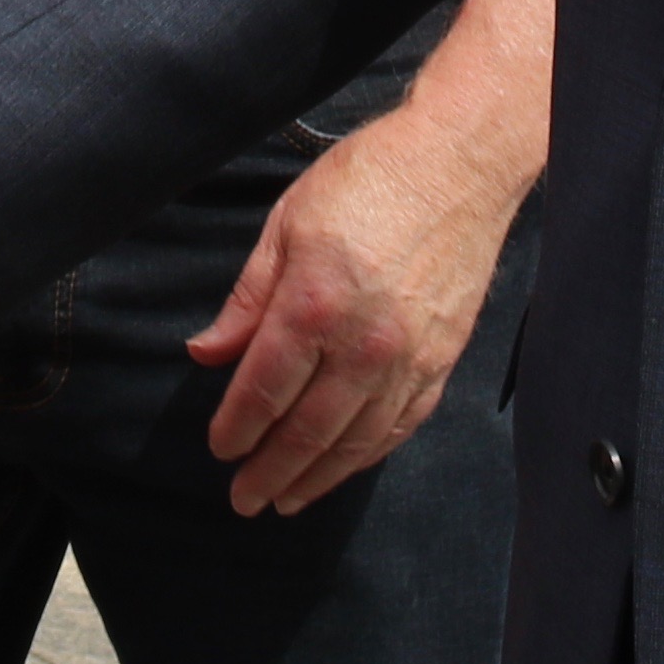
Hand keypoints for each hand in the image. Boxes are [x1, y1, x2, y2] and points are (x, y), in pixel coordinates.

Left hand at [187, 108, 522, 517]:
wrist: (457, 163)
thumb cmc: (365, 180)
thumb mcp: (286, 223)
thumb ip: (247, 298)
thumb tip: (206, 353)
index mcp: (312, 304)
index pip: (262, 390)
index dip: (235, 427)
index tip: (219, 449)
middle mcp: (362, 343)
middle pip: (306, 431)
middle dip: (269, 471)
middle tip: (244, 500)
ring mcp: (408, 358)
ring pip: (355, 441)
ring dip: (317, 477)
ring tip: (287, 499)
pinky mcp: (441, 360)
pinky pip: (399, 425)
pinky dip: (368, 454)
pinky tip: (346, 466)